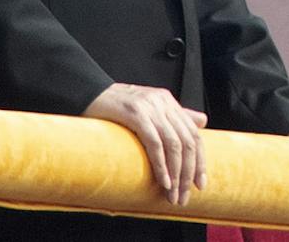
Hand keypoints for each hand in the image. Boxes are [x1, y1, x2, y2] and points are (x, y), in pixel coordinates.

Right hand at [83, 83, 206, 204]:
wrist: (86, 93)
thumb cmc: (114, 106)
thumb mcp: (148, 109)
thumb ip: (175, 115)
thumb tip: (202, 122)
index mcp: (168, 102)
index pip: (194, 134)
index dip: (200, 161)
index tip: (200, 184)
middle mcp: (163, 102)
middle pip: (187, 142)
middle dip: (189, 173)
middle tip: (185, 196)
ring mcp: (151, 107)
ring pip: (174, 145)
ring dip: (176, 174)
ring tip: (173, 194)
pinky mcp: (136, 113)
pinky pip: (154, 143)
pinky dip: (161, 165)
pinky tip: (163, 181)